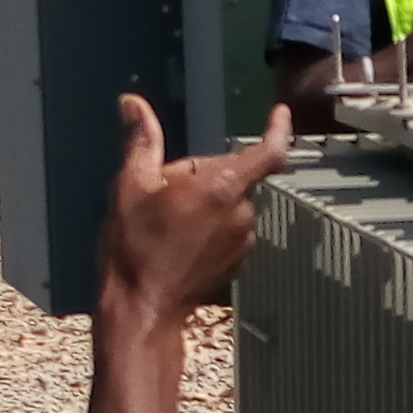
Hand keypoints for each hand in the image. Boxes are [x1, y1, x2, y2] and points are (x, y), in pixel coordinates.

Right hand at [98, 96, 291, 320]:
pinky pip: (229, 232)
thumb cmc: (136, 247)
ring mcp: (243, 241)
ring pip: (230, 205)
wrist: (143, 307)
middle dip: (204, 176)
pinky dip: (210, 229)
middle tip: (165, 193)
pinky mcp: (238, 263)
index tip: (280, 113)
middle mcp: (242, 214)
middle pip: (234, 176)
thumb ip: (141, 140)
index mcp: (222, 188)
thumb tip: (133, 104)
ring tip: (169, 223)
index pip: (268, 152)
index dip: (279, 129)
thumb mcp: (131, 186)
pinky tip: (179, 243)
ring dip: (207, 204)